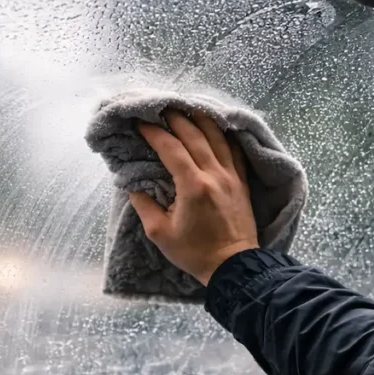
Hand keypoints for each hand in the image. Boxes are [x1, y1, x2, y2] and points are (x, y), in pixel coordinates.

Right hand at [128, 110, 258, 285]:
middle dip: (175, 118)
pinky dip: (222, 134)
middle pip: (194, 134)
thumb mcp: (159, 233)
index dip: (154, 132)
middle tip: (160, 108)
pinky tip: (215, 126)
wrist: (234, 266)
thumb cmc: (195, 253)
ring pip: (216, 137)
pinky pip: (233, 150)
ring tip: (186, 108)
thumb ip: (143, 204)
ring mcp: (231, 176)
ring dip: (200, 119)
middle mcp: (214, 174)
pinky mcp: (241, 181)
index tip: (140, 122)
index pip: (171, 148)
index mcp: (193, 186)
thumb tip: (132, 183)